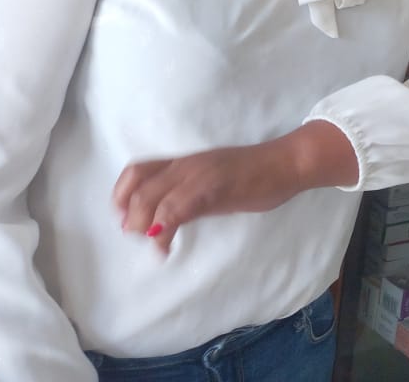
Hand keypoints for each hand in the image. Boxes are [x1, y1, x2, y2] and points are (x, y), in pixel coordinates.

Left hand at [114, 120, 357, 252]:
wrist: (286, 163)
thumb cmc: (255, 173)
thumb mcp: (214, 183)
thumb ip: (190, 197)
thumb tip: (168, 222)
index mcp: (185, 161)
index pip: (138, 170)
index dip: (121, 194)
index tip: (123, 217)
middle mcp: (185, 165)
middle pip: (139, 186)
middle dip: (128, 216)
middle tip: (135, 236)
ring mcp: (198, 175)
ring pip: (151, 198)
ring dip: (142, 224)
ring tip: (151, 244)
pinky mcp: (212, 188)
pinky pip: (175, 209)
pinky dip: (162, 230)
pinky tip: (164, 248)